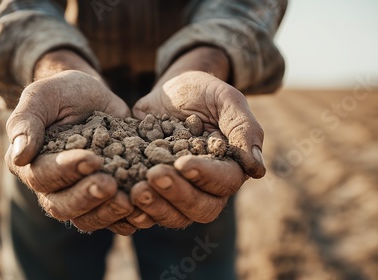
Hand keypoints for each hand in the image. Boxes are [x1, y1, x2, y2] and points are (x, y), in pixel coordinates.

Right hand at [5, 50, 135, 234]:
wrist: (93, 97)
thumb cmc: (63, 93)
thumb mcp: (42, 96)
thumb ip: (26, 122)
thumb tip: (19, 156)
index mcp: (29, 164)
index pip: (43, 176)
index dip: (66, 171)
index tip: (92, 159)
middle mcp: (50, 187)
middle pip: (62, 206)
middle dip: (87, 197)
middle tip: (110, 185)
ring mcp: (78, 195)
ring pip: (87, 219)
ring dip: (107, 213)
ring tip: (129, 200)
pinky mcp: (104, 198)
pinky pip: (112, 220)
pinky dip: (126, 220)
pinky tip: (142, 211)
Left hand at [127, 47, 264, 228]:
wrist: (169, 90)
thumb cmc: (202, 91)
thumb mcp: (225, 99)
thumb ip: (243, 129)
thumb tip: (257, 169)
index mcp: (229, 167)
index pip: (224, 183)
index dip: (205, 177)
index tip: (183, 163)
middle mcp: (205, 186)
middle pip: (199, 208)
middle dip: (177, 195)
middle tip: (152, 177)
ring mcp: (177, 191)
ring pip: (173, 216)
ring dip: (154, 207)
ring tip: (134, 189)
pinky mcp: (152, 189)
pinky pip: (146, 211)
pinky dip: (134, 211)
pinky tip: (121, 198)